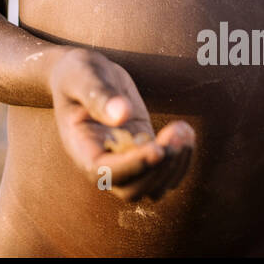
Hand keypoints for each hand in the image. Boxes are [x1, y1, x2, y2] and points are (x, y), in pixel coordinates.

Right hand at [48, 47, 194, 202]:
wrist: (82, 74)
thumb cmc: (77, 73)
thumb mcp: (83, 76)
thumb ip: (98, 95)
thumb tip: (122, 115)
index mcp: (80, 148)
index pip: (104, 173)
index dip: (132, 167)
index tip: (156, 149)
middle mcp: (102, 162)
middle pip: (132, 189)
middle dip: (158, 169)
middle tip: (176, 136)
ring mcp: (124, 159)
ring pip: (153, 187)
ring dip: (174, 166)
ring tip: (183, 131)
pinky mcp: (142, 150)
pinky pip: (164, 170)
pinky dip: (180, 158)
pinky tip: (186, 130)